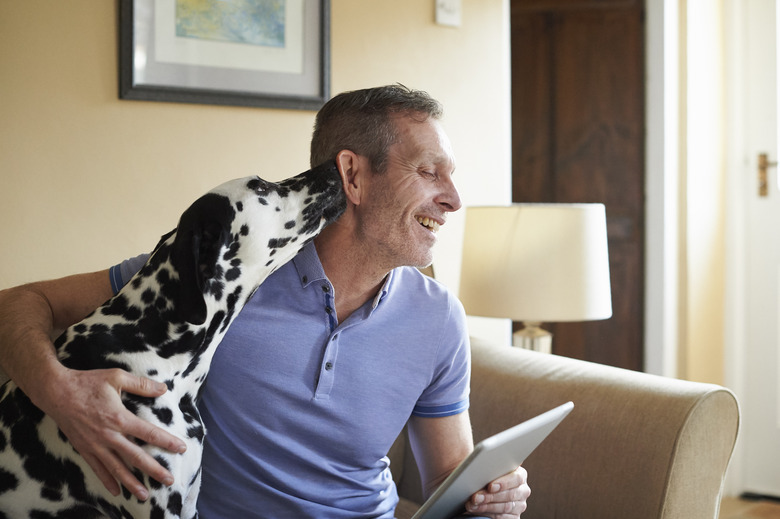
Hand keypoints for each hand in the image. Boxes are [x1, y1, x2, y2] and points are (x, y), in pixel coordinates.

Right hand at [44, 367, 186, 500]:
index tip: (181, 448)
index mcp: (119, 417)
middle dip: (154, 469)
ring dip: (131, 482)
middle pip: (135, 456)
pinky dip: (108, 480)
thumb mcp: (116, 376)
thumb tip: (163, 388)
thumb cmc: (87, 382)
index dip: (166, 441)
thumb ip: (141, 384)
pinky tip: (117, 491)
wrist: (56, 392)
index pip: (148, 433)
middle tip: (169, 480)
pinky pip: (98, 468)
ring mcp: (95, 444)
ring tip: (145, 495)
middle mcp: (109, 435)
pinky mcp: (84, 449)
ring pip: (117, 468)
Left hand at [464, 466, 529, 517]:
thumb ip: (490, 464)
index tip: (490, 486)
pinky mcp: (514, 517)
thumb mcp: (488, 468)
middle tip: (475, 497)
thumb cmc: (485, 476)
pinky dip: (488, 514)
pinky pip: (503, 517)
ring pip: (505, 507)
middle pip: (510, 494)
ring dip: (486, 506)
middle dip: (490, 496)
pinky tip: (477, 510)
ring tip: (472, 504)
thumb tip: (485, 460)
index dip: (504, 482)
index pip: (517, 477)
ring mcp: (520, 504)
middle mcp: (522, 489)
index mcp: (520, 474)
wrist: (482, 490)